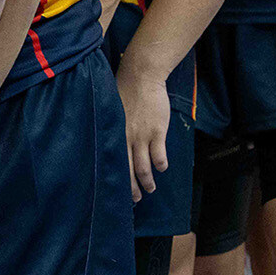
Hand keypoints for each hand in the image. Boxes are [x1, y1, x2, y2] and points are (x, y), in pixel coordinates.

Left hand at [117, 61, 171, 203]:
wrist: (141, 76)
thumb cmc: (126, 90)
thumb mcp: (114, 111)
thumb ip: (115, 127)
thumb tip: (114, 140)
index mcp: (114, 134)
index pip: (113, 162)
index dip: (116, 178)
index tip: (116, 190)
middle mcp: (126, 139)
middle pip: (128, 170)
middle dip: (132, 188)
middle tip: (136, 198)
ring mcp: (142, 136)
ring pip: (144, 167)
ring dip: (148, 181)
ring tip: (151, 188)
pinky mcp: (157, 131)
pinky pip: (159, 155)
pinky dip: (160, 165)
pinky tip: (162, 168)